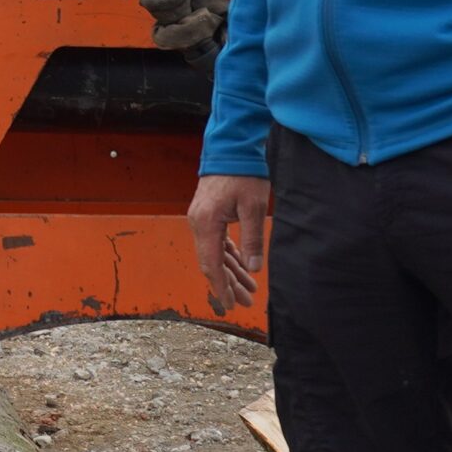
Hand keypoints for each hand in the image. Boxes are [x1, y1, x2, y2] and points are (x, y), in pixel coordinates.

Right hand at [186, 174, 271, 312]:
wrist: (231, 147)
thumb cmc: (243, 174)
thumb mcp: (253, 207)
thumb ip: (253, 240)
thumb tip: (253, 269)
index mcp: (206, 224)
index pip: (211, 265)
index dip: (221, 287)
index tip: (231, 305)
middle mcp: (198, 224)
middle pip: (212, 263)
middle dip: (229, 284)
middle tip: (246, 302)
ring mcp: (201, 219)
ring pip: (215, 253)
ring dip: (231, 271)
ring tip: (250, 288)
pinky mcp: (208, 214)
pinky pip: (217, 242)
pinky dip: (229, 256)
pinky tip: (242, 266)